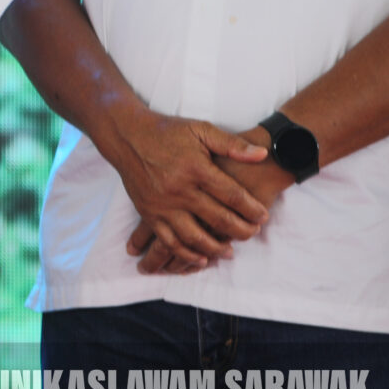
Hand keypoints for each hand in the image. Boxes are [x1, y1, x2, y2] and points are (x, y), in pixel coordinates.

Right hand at [133, 125, 291, 273]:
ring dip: (215, 248)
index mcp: (196, 169)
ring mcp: (162, 204)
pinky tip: (200, 259)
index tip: (263, 216)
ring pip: (194, 237)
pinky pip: (169, 240)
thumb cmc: (166, 132)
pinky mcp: (148, 213)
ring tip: (229, 252)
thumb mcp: (201, 129)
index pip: (232, 195)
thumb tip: (262, 155)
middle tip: (253, 233)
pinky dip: (185, 254)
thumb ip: (232, 144)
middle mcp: (179, 190)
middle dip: (241, 230)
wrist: (126, 136)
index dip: (252, 209)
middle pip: (218, 219)